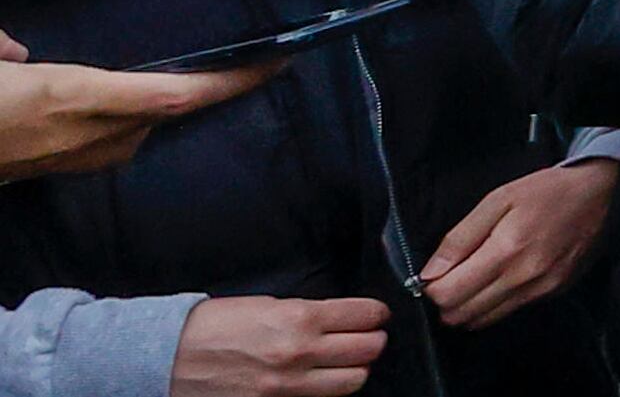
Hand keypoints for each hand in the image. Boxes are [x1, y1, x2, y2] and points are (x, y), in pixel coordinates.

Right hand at [0, 31, 278, 180]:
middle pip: (169, 114)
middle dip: (212, 90)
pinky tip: (139, 100)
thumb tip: (15, 52)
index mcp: (72, 97)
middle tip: (263, 62)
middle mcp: (85, 132)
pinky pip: (114, 142)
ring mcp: (73, 158)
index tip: (274, 65)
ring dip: (168, 104)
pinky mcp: (58, 171)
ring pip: (141, 129)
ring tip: (213, 74)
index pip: (170, 95)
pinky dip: (135, 118)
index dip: (226, 84)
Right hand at [168, 297, 392, 396]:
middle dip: (374, 341)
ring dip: (357, 369)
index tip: (378, 315)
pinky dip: (325, 391)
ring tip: (352, 361)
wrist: (168, 355)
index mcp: (299, 318)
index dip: (377, 314)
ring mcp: (286, 386)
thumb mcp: (266, 305)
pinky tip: (321, 380)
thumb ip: (306, 314)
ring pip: (351, 381)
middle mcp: (298, 353)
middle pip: (367, 350)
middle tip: (371, 337)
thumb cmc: (213, 325)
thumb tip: (337, 319)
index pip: (364, 315)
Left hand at [418, 157, 615, 328]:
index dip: (432, 287)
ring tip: (475, 278)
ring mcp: (540, 290)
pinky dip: (494, 303)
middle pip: (461, 315)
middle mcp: (523, 278)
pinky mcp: (552, 294)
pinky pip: (508, 312)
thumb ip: (461, 237)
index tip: (436, 273)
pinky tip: (500, 279)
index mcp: (506, 251)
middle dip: (447, 300)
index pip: (449, 295)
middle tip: (453, 276)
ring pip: (482, 321)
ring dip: (469, 306)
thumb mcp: (498, 199)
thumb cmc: (548, 192)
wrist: (600, 194)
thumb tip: (430, 272)